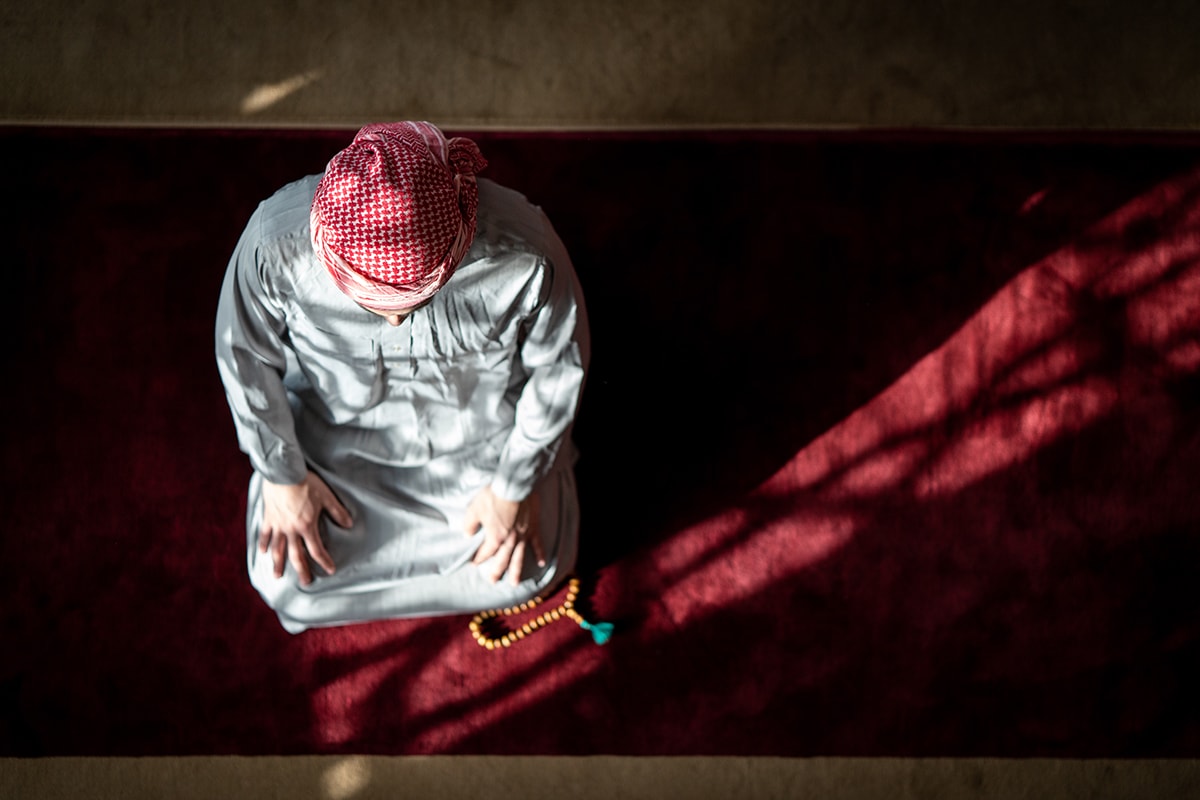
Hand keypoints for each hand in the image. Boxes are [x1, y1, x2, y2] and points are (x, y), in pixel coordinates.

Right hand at [259, 471, 350, 585]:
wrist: (283, 473)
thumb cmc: (306, 484)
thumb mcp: (326, 497)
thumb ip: (337, 512)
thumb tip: (349, 524)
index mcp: (307, 526)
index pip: (317, 550)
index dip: (324, 561)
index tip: (330, 570)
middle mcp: (291, 530)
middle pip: (296, 555)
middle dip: (302, 570)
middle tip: (305, 582)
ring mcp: (278, 525)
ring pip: (277, 549)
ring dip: (278, 564)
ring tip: (277, 576)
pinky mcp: (268, 518)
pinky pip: (265, 535)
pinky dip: (263, 545)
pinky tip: (263, 553)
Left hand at [463, 485, 543, 584]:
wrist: (515, 486)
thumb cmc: (493, 497)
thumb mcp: (474, 510)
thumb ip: (469, 525)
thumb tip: (466, 535)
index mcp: (495, 538)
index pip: (485, 552)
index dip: (478, 559)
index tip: (473, 564)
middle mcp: (509, 541)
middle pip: (502, 560)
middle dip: (496, 572)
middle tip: (493, 582)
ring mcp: (523, 536)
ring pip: (519, 557)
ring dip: (516, 571)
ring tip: (515, 583)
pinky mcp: (533, 528)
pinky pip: (537, 544)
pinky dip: (540, 553)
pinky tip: (541, 563)